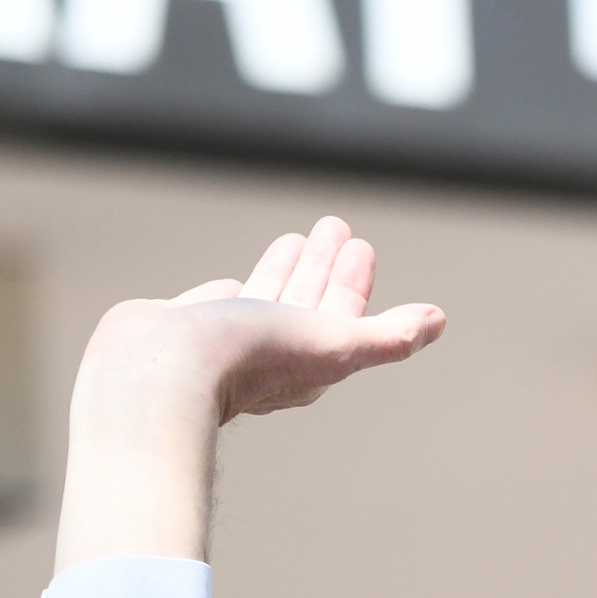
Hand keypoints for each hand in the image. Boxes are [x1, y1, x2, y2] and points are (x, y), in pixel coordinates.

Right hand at [52, 216, 445, 568]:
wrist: (157, 372)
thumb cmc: (249, 357)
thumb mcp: (334, 343)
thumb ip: (388, 336)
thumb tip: (439, 321)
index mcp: (307, 361)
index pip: (341, 313)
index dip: (354, 281)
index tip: (362, 246)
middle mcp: (267, 354)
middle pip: (307, 301)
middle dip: (323, 265)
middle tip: (335, 225)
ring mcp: (221, 343)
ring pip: (263, 298)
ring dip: (284, 269)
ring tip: (293, 238)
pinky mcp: (181, 331)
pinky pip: (215, 306)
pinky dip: (230, 290)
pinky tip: (234, 282)